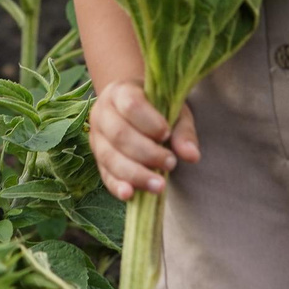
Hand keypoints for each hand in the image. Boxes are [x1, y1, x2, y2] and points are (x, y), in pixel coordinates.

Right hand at [89, 78, 198, 199]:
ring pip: (110, 157)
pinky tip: (130, 195)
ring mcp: (97, 138)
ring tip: (160, 185)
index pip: (131, 104)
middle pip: (119, 134)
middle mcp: (102, 114)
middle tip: (171, 163)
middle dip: (147, 153)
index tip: (167, 134)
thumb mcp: (173, 111)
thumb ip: (183, 132)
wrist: (131, 108)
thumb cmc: (155, 109)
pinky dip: (117, 186)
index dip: (149, 121)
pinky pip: (105, 175)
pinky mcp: (98, 160)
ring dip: (136, 174)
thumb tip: (191, 156)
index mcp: (120, 92)